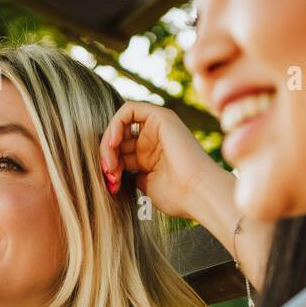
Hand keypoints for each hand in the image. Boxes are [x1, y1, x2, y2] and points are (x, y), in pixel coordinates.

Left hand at [102, 100, 269, 287]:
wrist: (198, 194)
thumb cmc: (178, 197)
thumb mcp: (145, 184)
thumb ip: (129, 172)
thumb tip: (112, 168)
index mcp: (151, 155)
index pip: (120, 151)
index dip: (110, 165)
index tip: (110, 183)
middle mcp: (155, 138)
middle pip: (118, 138)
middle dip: (107, 156)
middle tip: (108, 175)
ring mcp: (158, 126)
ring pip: (120, 125)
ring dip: (108, 144)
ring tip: (110, 165)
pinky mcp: (161, 117)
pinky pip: (129, 110)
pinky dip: (115, 124)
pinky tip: (112, 143)